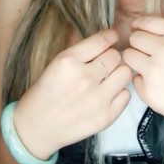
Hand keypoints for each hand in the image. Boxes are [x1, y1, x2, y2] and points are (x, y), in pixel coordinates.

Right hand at [13, 29, 130, 158]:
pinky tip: (106, 95)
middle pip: (115, 56)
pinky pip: (126, 94)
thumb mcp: (55, 63)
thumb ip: (80, 51)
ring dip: (118, 74)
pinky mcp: (106, 116)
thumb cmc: (45, 92)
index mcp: (68, 61)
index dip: (110, 36)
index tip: (113, 37)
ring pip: (125, 73)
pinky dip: (119, 93)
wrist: (37, 127)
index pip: (102, 41)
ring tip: (107, 79)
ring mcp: (97, 99)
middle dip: (111, 57)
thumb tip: (106, 38)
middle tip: (103, 64)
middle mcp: (85, 78)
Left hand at [123, 16, 163, 144]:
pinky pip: (134, 79)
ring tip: (153, 70)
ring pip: (128, 56)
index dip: (139, 26)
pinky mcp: (149, 91)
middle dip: (138, 45)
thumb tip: (137, 28)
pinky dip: (143, 83)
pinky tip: (161, 87)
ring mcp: (155, 70)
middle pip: (134, 38)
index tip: (138, 31)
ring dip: (136, 61)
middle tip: (149, 55)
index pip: (145, 22)